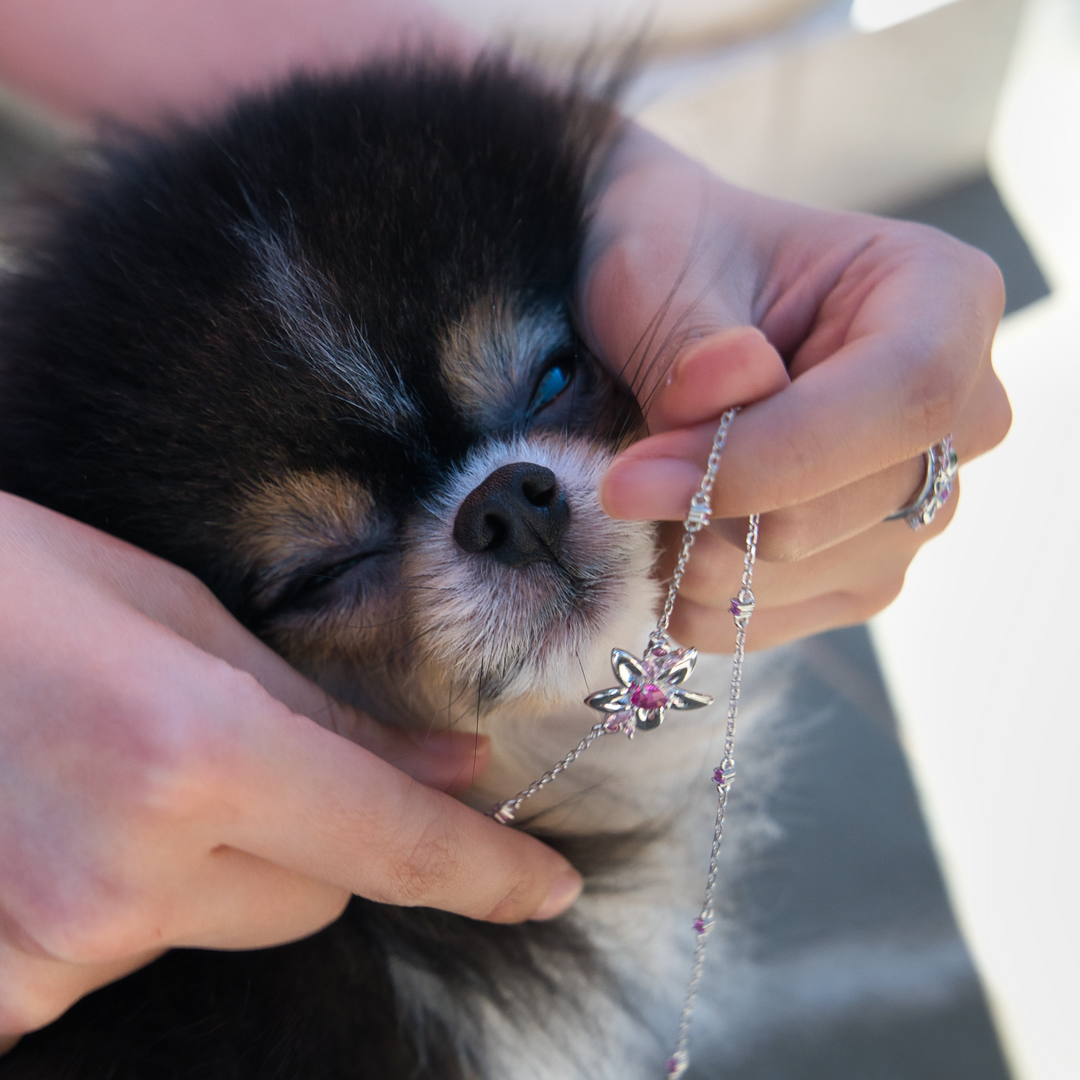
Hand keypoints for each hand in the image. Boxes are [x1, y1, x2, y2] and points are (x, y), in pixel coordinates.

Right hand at [0, 493, 579, 1049]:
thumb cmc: (13, 584)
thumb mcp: (180, 621)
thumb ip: (326, 714)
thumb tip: (450, 765)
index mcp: (190, 754)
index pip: (388, 841)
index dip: (482, 867)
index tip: (548, 885)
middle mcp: (127, 871)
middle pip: (322, 893)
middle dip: (331, 833)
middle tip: (262, 755)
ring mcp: (53, 946)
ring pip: (232, 923)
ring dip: (228, 863)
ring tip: (134, 769)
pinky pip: (135, 953)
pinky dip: (144, 896)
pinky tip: (81, 823)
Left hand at [580, 127, 1011, 650]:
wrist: (663, 301)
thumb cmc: (673, 259)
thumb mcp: (660, 269)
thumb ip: (692, 339)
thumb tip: (721, 392)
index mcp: (943, 299)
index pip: (902, 397)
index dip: (771, 454)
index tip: (636, 476)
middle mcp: (957, 411)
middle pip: (855, 504)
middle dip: (712, 508)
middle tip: (619, 479)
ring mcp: (917, 504)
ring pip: (811, 571)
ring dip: (694, 551)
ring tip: (644, 489)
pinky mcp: (861, 570)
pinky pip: (776, 619)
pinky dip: (695, 596)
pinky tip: (660, 536)